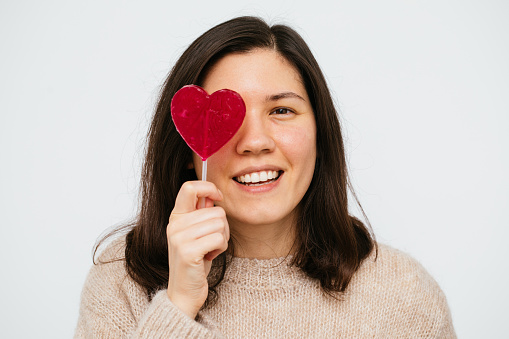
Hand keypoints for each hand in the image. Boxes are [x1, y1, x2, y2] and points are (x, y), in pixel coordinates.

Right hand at [166, 181, 228, 318]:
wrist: (184, 291)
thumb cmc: (195, 261)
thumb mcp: (197, 234)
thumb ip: (201, 214)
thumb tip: (211, 196)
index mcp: (176, 217)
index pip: (190, 187)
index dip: (209, 187)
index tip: (218, 197)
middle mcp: (175, 225)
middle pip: (215, 210)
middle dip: (222, 226)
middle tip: (213, 241)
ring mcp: (179, 238)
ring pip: (220, 223)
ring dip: (222, 238)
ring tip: (210, 249)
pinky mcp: (188, 251)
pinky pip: (218, 238)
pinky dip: (221, 248)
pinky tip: (210, 256)